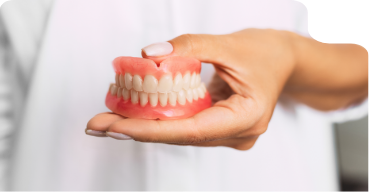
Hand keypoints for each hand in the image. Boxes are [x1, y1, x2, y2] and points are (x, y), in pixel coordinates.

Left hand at [86, 29, 295, 149]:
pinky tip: (135, 112)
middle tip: (97, 124)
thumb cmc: (265, 52)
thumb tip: (149, 55)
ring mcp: (228, 133)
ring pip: (180, 133)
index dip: (149, 130)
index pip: (191, 130)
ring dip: (145, 124)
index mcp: (246, 118)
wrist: (283, 60)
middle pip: (180, 136)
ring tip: (108, 117)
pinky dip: (160, 118)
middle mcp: (237, 133)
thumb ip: (189, 47)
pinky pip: (185, 125)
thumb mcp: (228, 44)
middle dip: (137, 129)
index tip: (114, 127)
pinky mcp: (219, 126)